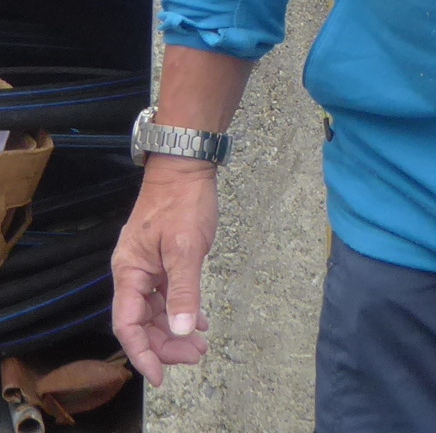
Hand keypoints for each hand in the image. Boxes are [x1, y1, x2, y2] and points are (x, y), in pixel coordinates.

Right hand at [111, 159, 218, 385]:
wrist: (186, 165)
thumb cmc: (182, 201)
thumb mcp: (186, 248)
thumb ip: (183, 290)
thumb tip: (180, 330)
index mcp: (129, 272)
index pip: (127, 325)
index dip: (142, 354)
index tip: (160, 377)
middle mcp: (133, 272)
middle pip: (142, 322)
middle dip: (166, 345)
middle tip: (196, 357)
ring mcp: (147, 266)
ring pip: (156, 311)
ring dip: (175, 330)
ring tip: (201, 345)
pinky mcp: (162, 259)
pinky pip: (167, 294)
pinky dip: (182, 309)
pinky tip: (200, 320)